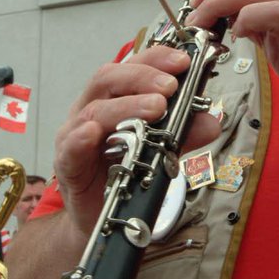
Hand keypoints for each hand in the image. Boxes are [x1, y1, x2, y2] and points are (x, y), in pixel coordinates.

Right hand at [54, 45, 219, 238]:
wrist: (103, 219)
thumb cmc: (126, 175)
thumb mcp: (161, 152)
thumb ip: (182, 135)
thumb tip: (211, 122)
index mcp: (114, 99)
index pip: (132, 67)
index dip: (156, 59)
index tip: (183, 61)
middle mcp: (92, 109)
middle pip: (109, 79)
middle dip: (142, 78)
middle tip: (170, 87)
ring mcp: (76, 135)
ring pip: (95, 110)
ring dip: (126, 106)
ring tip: (156, 108)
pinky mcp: (67, 164)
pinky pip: (70, 148)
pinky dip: (81, 138)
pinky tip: (94, 132)